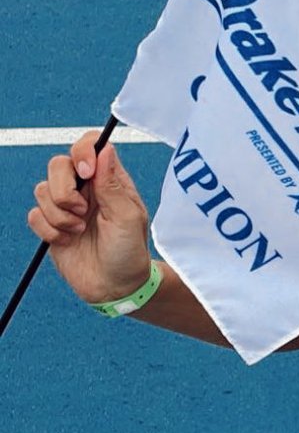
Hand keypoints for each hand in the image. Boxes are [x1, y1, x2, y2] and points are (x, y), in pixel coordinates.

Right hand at [28, 131, 152, 303]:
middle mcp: (86, 189)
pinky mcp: (51, 225)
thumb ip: (113, 184)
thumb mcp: (128, 218)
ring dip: (59, 215)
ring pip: (42, 190)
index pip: (90, 146)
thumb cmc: (129, 252)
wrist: (114, 286)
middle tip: (81, 211)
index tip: (86, 172)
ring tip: (79, 231)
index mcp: (110, 181)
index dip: (82, 151)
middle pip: (57, 164)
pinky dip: (50, 231)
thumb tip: (104, 149)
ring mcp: (67, 206)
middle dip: (64, 189)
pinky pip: (34, 215)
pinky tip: (68, 242)